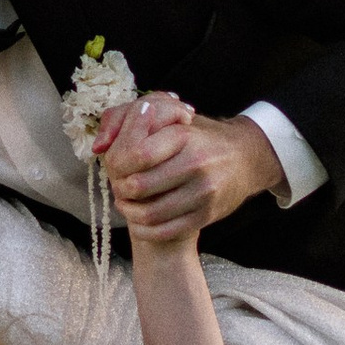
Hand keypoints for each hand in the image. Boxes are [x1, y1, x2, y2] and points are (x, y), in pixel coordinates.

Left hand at [97, 99, 285, 243]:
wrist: (246, 157)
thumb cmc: (197, 134)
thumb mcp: (166, 114)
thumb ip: (126, 118)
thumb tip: (99, 146)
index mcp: (183, 135)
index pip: (136, 155)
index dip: (117, 166)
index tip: (115, 167)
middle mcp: (196, 163)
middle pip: (138, 187)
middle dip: (121, 190)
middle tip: (119, 188)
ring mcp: (204, 191)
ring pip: (150, 213)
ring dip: (130, 213)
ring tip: (127, 205)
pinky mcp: (207, 214)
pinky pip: (166, 231)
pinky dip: (146, 230)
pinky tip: (140, 223)